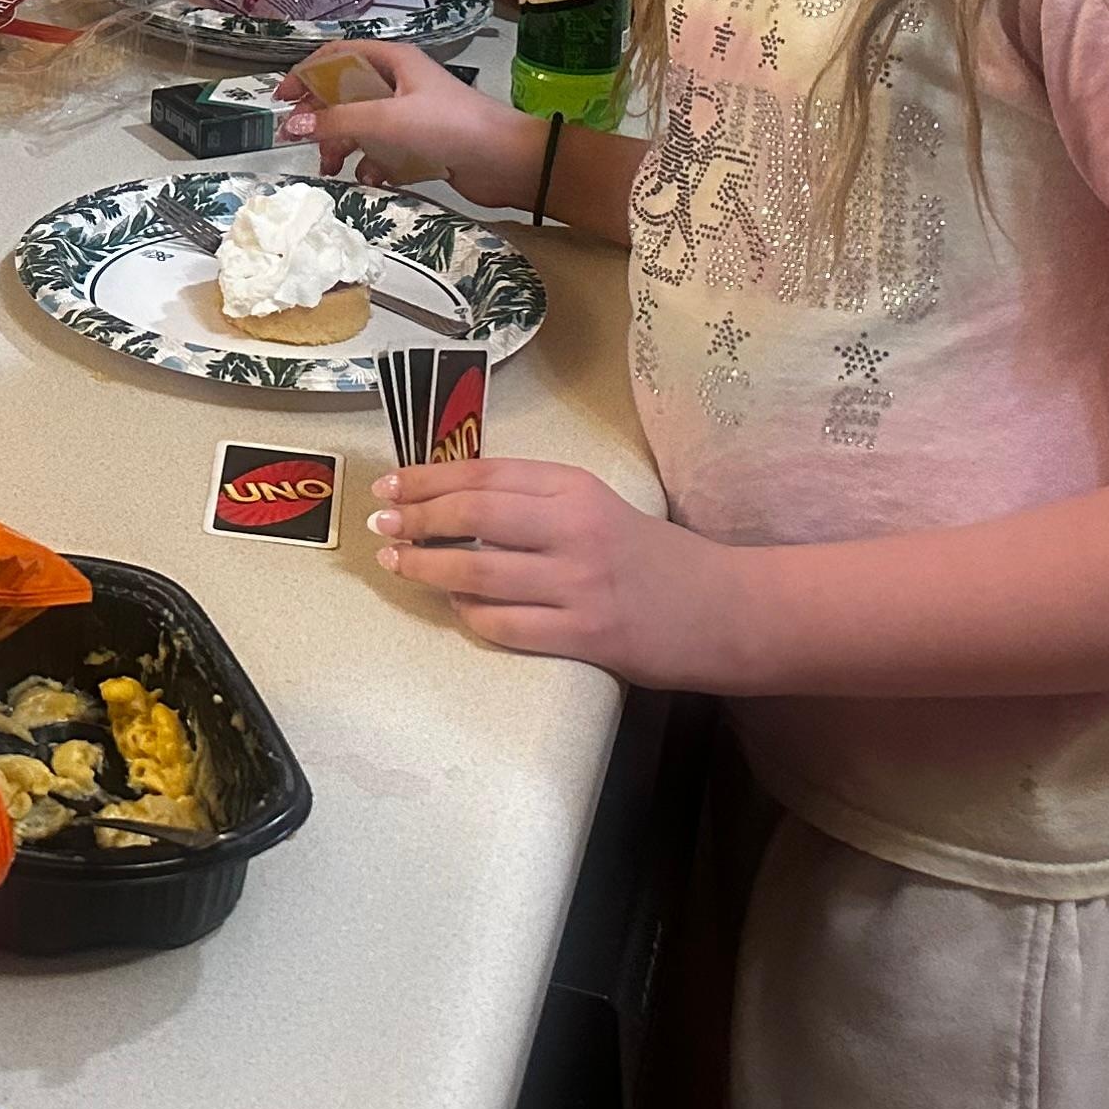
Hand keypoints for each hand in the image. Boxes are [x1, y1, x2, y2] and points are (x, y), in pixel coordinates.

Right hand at [290, 38, 540, 202]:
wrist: (507, 161)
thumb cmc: (449, 127)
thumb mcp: (387, 120)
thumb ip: (336, 122)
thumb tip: (290, 125)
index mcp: (393, 61)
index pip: (337, 55)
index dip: (305, 73)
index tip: (281, 98)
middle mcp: (399, 82)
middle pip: (345, 93)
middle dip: (322, 118)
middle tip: (301, 141)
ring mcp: (410, 114)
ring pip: (361, 125)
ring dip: (343, 146)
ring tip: (332, 168)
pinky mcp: (420, 143)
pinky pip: (382, 150)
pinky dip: (371, 164)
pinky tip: (372, 179)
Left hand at [368, 458, 749, 688]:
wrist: (727, 610)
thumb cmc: (653, 557)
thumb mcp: (597, 507)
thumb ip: (536, 501)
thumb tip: (452, 500)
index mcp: (576, 488)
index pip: (484, 472)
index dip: (427, 478)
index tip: (391, 486)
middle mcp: (574, 528)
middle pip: (471, 514)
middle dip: (416, 519)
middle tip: (382, 525)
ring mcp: (579, 584)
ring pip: (476, 571)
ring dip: (426, 567)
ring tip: (398, 563)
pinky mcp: (586, 635)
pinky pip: (505, 625)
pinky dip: (469, 614)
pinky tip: (455, 606)